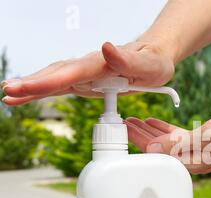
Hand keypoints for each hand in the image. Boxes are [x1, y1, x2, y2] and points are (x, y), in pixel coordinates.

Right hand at [1, 41, 174, 105]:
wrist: (155, 58)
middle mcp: (90, 66)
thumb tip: (106, 47)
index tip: (28, 87)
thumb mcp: (149, 64)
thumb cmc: (154, 62)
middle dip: (33, 84)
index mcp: (103, 63)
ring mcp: (86, 73)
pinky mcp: (86, 81)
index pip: (73, 72)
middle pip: (57, 74)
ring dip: (32, 87)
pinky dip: (43, 90)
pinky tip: (27, 95)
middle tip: (9, 93)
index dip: (50, 80)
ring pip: (55, 78)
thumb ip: (129, 59)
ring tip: (9, 95)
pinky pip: (61, 85)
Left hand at [124, 108, 210, 173]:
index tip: (123, 130)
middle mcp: (193, 160)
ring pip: (167, 143)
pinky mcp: (205, 142)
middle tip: (123, 123)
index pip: (157, 155)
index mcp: (192, 163)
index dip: (138, 142)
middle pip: (159, 150)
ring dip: (150, 132)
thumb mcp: (208, 136)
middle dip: (140, 137)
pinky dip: (166, 130)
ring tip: (135, 122)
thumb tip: (151, 150)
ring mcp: (199, 151)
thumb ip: (179, 144)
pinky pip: (179, 137)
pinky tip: (156, 122)